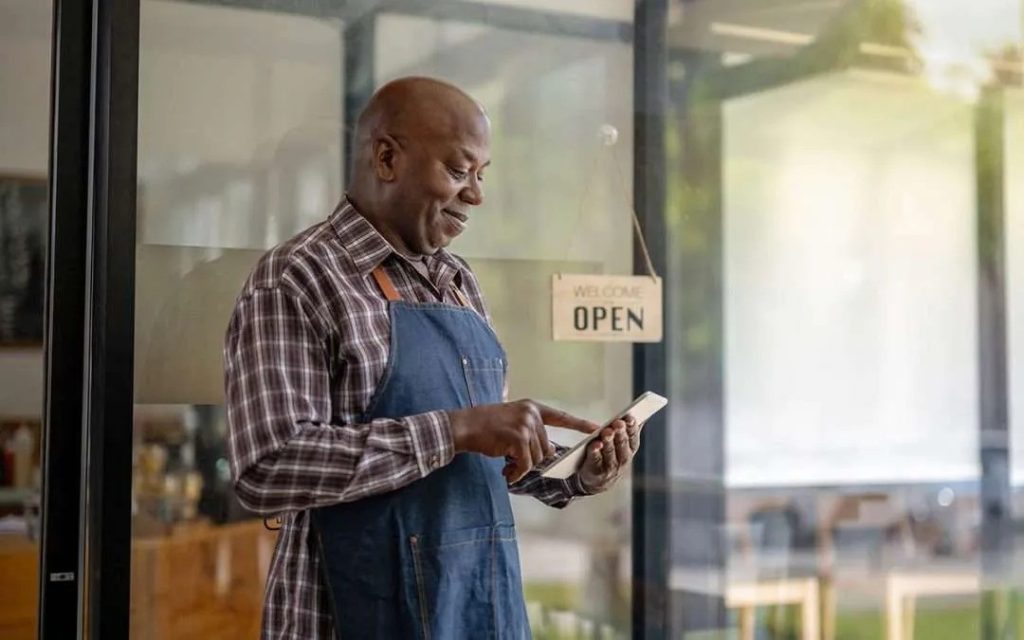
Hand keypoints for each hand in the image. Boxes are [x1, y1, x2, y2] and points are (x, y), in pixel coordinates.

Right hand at [448, 400, 598, 482]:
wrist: (464, 426)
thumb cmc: (485, 427)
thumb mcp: (512, 423)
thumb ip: (531, 432)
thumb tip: (550, 452)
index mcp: (532, 407)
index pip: (561, 416)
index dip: (580, 424)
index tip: (598, 428)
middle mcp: (532, 414)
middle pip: (546, 448)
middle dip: (530, 460)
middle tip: (512, 465)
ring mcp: (525, 424)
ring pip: (537, 458)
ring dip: (522, 468)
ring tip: (506, 466)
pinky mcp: (518, 437)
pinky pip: (526, 464)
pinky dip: (517, 472)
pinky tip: (506, 472)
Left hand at [577, 416, 637, 493]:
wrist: (596, 481)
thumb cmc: (609, 456)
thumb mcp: (621, 444)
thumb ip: (626, 431)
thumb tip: (635, 416)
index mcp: (630, 450)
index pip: (633, 437)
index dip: (632, 427)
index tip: (629, 417)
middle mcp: (623, 460)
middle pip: (622, 444)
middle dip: (620, 433)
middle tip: (618, 423)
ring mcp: (610, 468)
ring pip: (610, 452)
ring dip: (609, 441)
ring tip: (606, 431)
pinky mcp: (596, 472)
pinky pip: (596, 460)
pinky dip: (596, 452)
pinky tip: (595, 444)